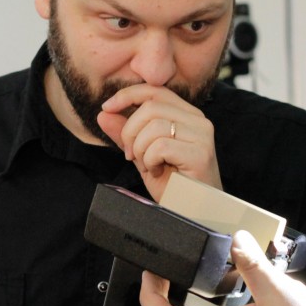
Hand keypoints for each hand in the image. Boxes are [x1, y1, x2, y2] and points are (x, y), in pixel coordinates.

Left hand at [97, 84, 220, 199]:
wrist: (193, 214)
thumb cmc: (173, 186)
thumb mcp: (142, 155)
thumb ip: (125, 133)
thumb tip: (103, 113)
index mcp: (187, 115)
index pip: (154, 91)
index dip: (127, 94)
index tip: (106, 108)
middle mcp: (198, 120)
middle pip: (150, 107)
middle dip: (130, 131)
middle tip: (131, 156)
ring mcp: (202, 136)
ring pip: (153, 126)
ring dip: (140, 150)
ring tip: (148, 166)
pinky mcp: (200, 154)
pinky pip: (160, 146)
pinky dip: (150, 161)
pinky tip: (158, 172)